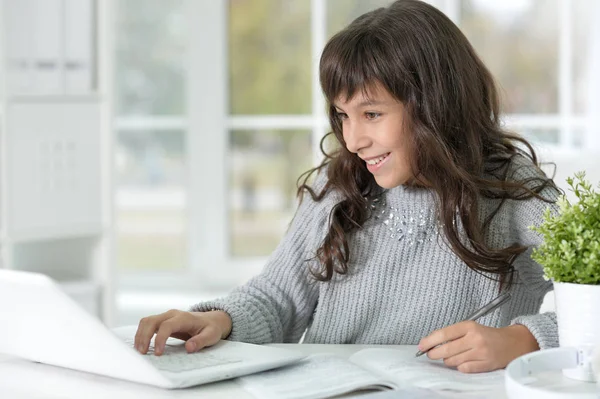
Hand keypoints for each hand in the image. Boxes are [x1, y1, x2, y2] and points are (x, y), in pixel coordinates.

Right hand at [134, 309, 231, 355]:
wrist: (211, 320)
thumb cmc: (211, 328)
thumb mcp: (211, 335)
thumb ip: (201, 341)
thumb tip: (189, 347)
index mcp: (184, 318)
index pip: (167, 325)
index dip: (160, 339)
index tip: (158, 353)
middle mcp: (172, 314)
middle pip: (152, 321)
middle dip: (144, 336)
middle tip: (142, 353)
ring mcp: (166, 316)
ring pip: (147, 321)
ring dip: (140, 335)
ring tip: (140, 351)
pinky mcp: (162, 321)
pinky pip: (148, 324)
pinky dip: (141, 334)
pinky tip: (141, 345)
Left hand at [417, 321, 538, 372]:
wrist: (512, 343)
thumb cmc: (487, 335)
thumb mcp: (470, 328)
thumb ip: (453, 334)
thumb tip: (431, 342)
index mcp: (469, 326)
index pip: (443, 334)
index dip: (429, 341)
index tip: (421, 346)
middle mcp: (474, 339)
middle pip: (446, 349)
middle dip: (433, 353)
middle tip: (430, 354)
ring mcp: (481, 353)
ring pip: (453, 361)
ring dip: (448, 360)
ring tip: (451, 357)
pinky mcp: (486, 364)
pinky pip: (464, 369)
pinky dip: (459, 367)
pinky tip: (462, 362)